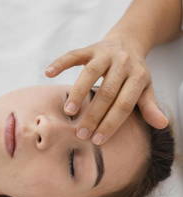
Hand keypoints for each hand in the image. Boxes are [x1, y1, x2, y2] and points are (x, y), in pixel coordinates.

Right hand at [45, 37, 167, 144]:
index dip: (111, 124)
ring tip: (69, 111)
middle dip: (93, 115)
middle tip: (81, 133)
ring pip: (90, 73)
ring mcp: (105, 54)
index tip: (97, 140)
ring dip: (78, 92)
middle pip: (107, 92)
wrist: (128, 41)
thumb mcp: (145, 88)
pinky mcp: (90, 48)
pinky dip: (60, 63)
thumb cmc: (134, 71)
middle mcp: (123, 63)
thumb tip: (162, 125)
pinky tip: (48, 73)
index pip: (124, 104)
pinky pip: (73, 54)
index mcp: (138, 76)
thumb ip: (149, 106)